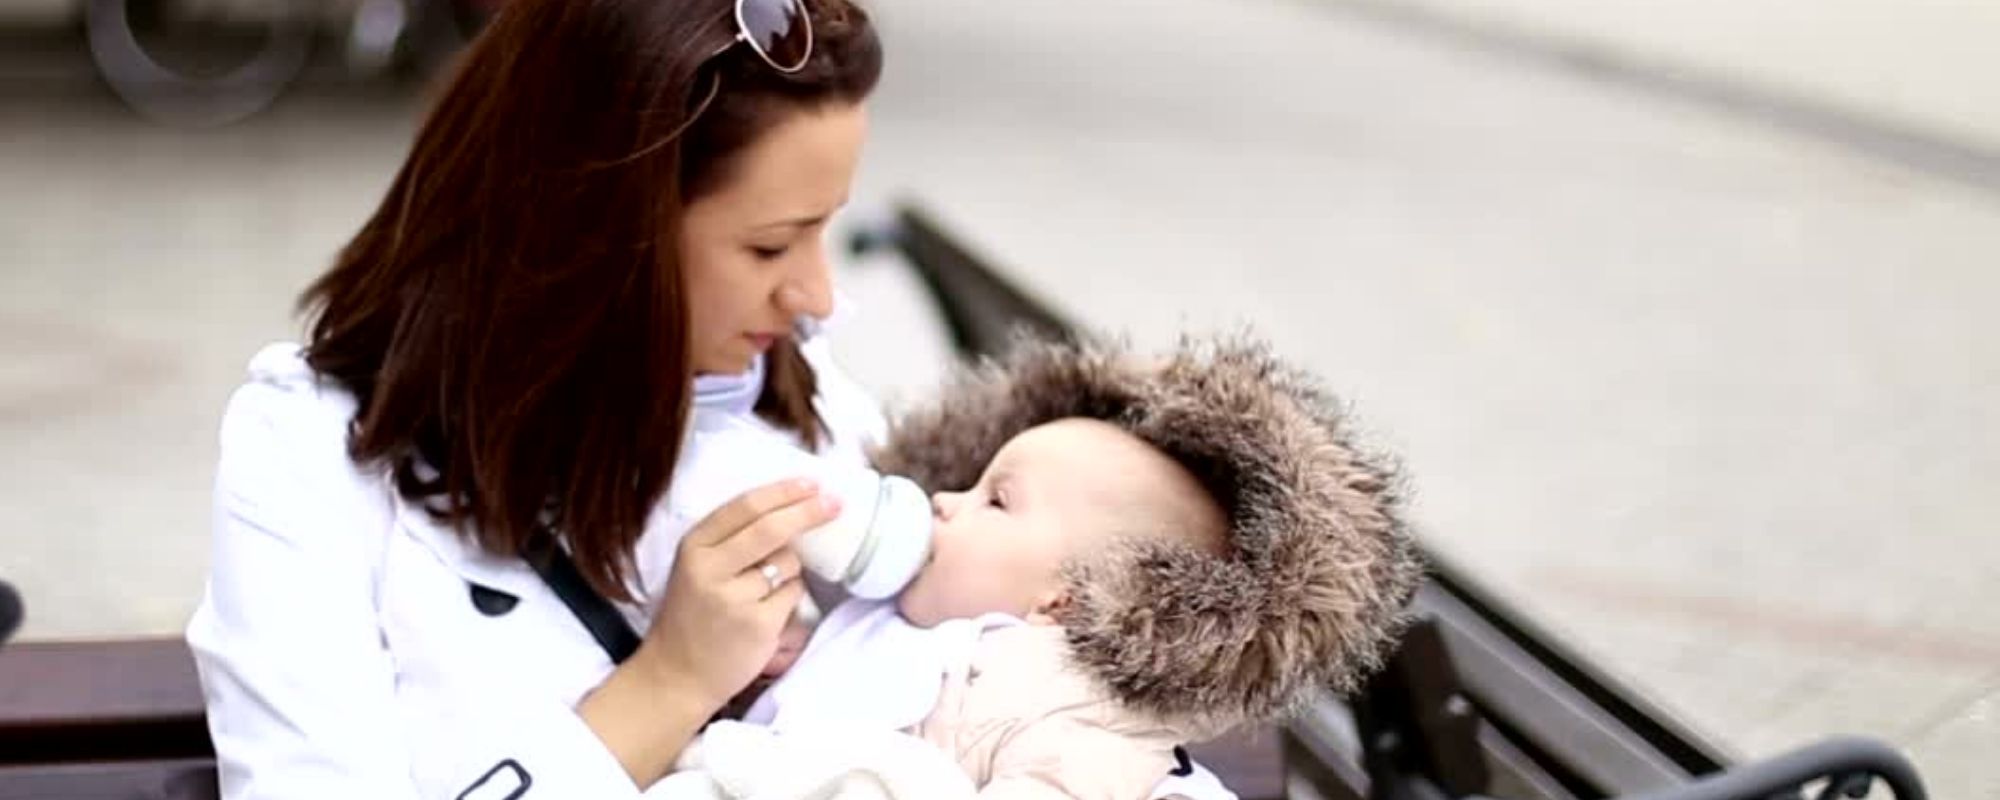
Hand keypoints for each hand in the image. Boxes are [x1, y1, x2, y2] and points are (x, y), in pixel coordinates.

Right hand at [635, 478, 839, 709]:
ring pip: (789, 563)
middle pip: (772, 528)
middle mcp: (710, 568)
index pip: (744, 507)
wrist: (677, 674)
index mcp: (694, 546)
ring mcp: (734, 598)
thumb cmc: (692, 616)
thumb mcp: (695, 567)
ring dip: (791, 570)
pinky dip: (790, 598)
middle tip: (835, 503)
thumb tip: (789, 509)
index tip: (811, 484)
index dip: (782, 492)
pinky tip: (767, 613)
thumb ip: (730, 540)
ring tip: (763, 591)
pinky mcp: (758, 624)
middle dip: (809, 511)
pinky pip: (793, 594)